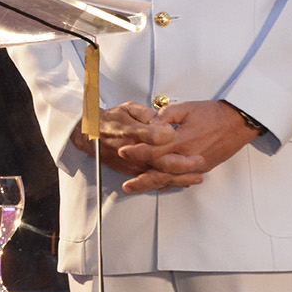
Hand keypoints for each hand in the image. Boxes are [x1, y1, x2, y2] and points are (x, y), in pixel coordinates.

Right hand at [69, 101, 206, 189]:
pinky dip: (169, 183)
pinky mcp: (134, 172)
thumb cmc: (111, 121)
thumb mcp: (127, 108)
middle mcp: (134, 152)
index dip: (165, 134)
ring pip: (159, 175)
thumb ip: (143, 112)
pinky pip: (153, 180)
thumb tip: (157, 117)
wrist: (92, 136)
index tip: (177, 131)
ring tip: (197, 177)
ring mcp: (134, 165)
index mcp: (132, 132)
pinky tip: (183, 183)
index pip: (151, 135)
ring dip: (180, 177)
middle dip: (182, 163)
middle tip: (199, 160)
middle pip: (160, 160)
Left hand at [116, 100, 258, 192]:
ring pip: (171, 179)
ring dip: (153, 185)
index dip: (137, 152)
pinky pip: (182, 179)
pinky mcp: (202, 168)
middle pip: (160, 172)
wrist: (237, 123)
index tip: (123, 151)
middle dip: (141, 179)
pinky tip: (159, 186)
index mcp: (182, 140)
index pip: (154, 150)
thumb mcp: (187, 107)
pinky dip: (169, 184)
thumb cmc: (213, 113)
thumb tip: (151, 122)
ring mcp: (196, 165)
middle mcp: (188, 156)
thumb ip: (167, 114)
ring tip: (137, 189)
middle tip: (126, 185)